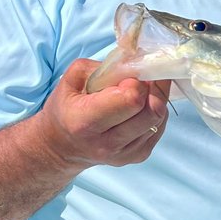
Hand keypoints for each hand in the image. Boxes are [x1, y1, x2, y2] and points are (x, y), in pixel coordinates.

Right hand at [38, 58, 169, 169]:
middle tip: (143, 79)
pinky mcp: (137, 156)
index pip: (130, 99)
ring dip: (155, 99)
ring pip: (159, 118)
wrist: (61, 146)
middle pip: (152, 110)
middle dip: (152, 88)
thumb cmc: (66, 107)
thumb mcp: (74, 78)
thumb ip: (106, 67)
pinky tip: (140, 107)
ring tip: (140, 92)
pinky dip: (155, 112)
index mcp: (84, 121)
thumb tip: (139, 63)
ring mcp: (124, 154)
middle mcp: (105, 143)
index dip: (136, 82)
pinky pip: (160, 127)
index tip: (130, 76)